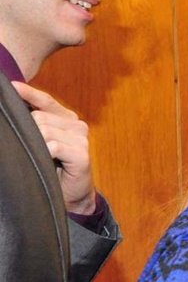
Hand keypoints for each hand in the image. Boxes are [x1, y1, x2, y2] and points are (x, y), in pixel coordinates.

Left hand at [13, 81, 96, 213]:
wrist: (72, 194)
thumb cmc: (53, 167)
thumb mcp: (43, 140)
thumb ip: (36, 122)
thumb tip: (13, 106)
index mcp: (67, 118)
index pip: (45, 100)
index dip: (28, 93)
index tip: (12, 87)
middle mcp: (77, 125)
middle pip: (39, 117)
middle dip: (28, 131)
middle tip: (31, 148)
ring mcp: (81, 139)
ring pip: (44, 131)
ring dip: (36, 145)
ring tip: (40, 157)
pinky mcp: (82, 154)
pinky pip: (54, 146)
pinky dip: (45, 154)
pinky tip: (48, 161)